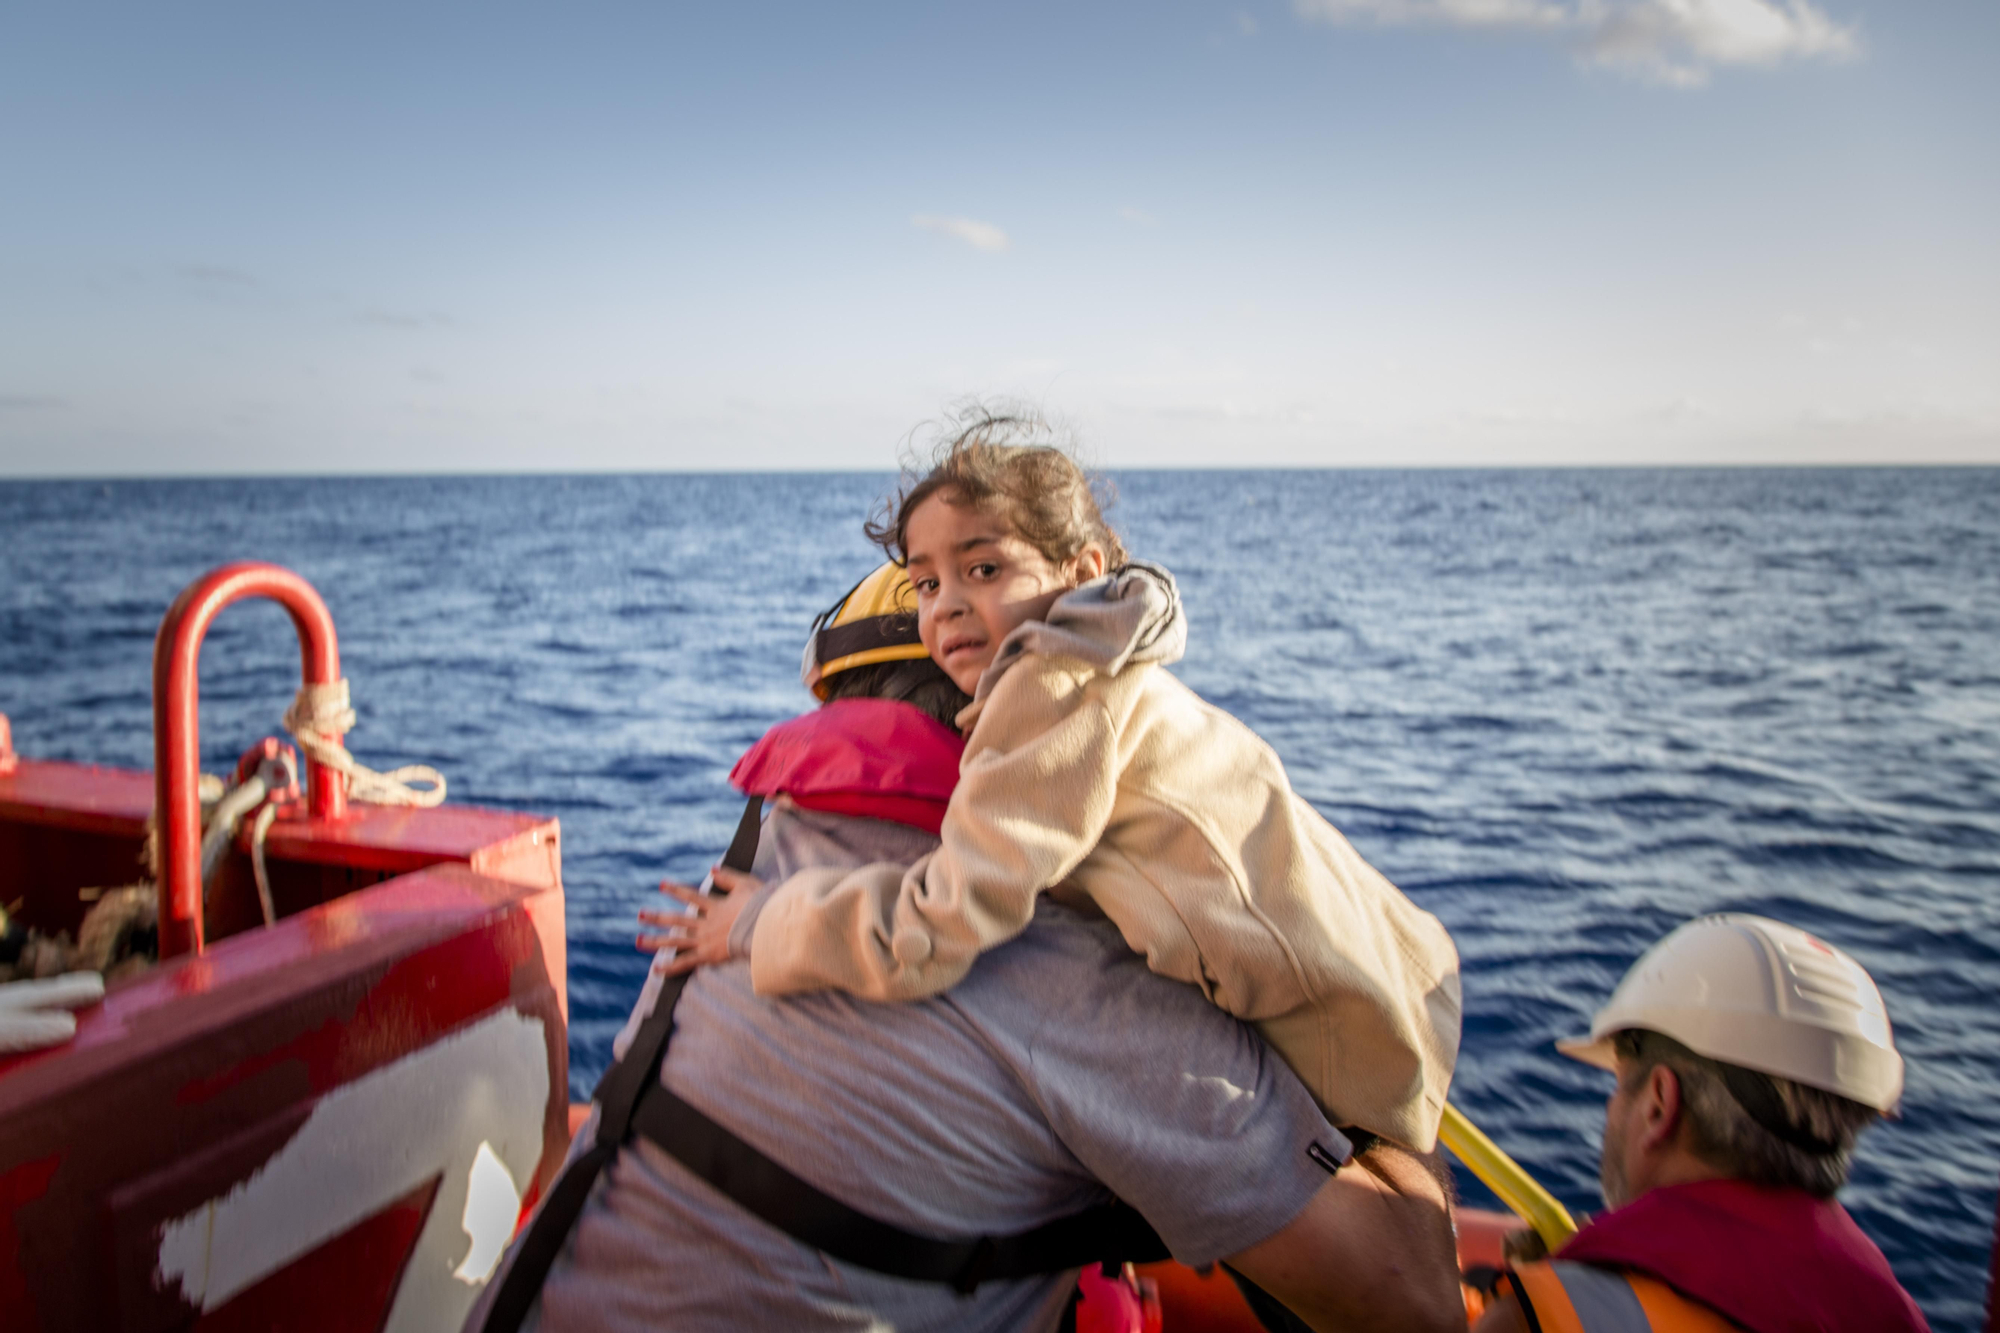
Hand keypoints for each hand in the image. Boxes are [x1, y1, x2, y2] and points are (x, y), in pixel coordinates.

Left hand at [637, 866, 762, 975]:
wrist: (767, 927)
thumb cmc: (762, 906)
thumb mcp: (746, 885)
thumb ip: (728, 877)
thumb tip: (712, 869)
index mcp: (715, 906)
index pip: (691, 896)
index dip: (675, 890)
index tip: (661, 885)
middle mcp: (706, 923)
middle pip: (676, 919)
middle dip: (656, 917)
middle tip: (640, 915)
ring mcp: (705, 940)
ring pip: (676, 941)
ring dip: (656, 940)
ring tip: (638, 941)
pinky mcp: (709, 955)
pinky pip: (686, 962)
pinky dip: (671, 967)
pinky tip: (656, 969)